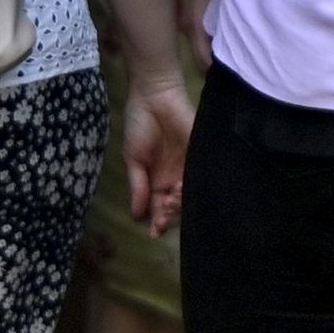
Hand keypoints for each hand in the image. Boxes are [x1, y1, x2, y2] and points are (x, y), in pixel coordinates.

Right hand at [126, 71, 195, 235]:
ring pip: (189, 196)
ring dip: (180, 204)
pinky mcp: (201, 156)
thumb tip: (136, 215)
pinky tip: (180, 189)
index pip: (160, 207)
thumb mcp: (133, 159)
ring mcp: (189, 168)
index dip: (157, 221)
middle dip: (169, 215)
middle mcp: (175, 177)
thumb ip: (138, 186)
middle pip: (176, 206)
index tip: (153, 233)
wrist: (154, 99)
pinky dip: (190, 188)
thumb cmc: (140, 126)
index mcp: (157, 180)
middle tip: (162, 214)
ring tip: (171, 198)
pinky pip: (200, 178)